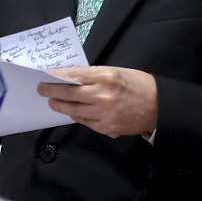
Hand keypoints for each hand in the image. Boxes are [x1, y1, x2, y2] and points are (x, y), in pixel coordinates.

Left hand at [37, 66, 157, 137]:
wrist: (159, 107)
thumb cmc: (138, 85)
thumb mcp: (117, 71)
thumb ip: (95, 75)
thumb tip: (73, 77)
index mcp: (106, 77)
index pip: (74, 76)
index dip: (58, 76)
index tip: (47, 75)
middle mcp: (103, 96)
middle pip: (69, 94)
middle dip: (52, 92)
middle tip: (42, 89)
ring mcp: (104, 115)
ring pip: (74, 111)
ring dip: (60, 106)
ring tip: (53, 102)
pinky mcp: (107, 129)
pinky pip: (85, 122)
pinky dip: (76, 116)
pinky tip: (71, 111)